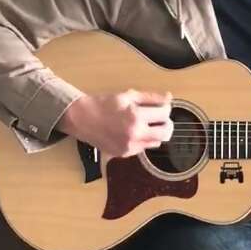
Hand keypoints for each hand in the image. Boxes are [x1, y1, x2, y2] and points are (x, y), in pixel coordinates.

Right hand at [57, 90, 173, 158]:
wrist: (82, 119)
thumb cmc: (103, 104)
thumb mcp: (127, 95)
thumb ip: (150, 97)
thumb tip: (168, 98)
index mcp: (136, 117)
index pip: (164, 114)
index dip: (166, 108)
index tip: (162, 105)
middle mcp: (135, 134)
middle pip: (166, 133)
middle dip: (166, 123)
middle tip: (160, 117)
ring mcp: (130, 147)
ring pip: (157, 142)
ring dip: (156, 132)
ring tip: (145, 123)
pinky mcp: (124, 154)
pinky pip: (143, 148)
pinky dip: (143, 139)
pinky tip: (133, 131)